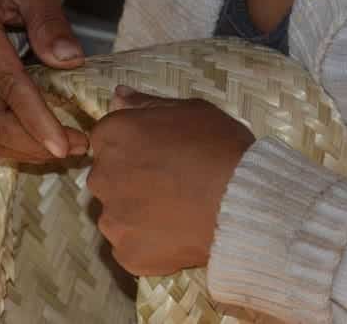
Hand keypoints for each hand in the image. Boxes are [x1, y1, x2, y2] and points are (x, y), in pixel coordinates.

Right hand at [0, 0, 88, 162]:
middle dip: (33, 143)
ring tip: (63, 151)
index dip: (36, 119)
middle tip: (75, 149)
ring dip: (22, 150)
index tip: (65, 144)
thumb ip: (50, 22)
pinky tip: (39, 144)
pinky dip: (9, 144)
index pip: (6, 82)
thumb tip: (71, 61)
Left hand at [87, 86, 255, 275]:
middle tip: (171, 186)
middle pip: (108, 178)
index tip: (160, 157)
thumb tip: (118, 95)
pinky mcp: (126, 252)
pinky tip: (174, 235)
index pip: (107, 141)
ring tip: (175, 213)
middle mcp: (101, 175)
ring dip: (137, 214)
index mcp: (112, 135)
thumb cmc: (221, 148)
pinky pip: (130, 247)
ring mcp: (112, 218)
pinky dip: (147, 244)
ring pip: (116, 215)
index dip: (135, 149)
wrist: (244, 202)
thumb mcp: (190, 110)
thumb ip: (146, 103)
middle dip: (131, 181)